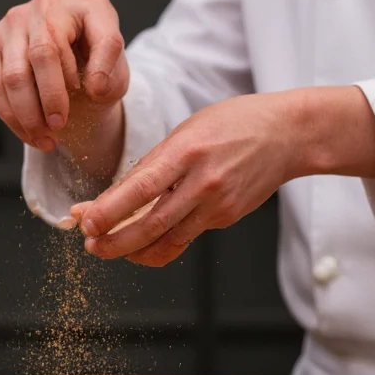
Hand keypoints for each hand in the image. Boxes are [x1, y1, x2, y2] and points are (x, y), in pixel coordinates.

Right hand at [0, 0, 128, 154]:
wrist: (70, 74)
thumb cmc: (93, 72)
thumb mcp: (115, 77)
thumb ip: (110, 78)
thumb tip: (93, 87)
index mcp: (90, 7)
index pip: (100, 36)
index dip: (101, 68)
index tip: (98, 94)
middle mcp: (48, 5)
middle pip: (43, 54)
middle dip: (51, 98)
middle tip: (60, 125)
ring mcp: (15, 21)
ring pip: (14, 75)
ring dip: (29, 116)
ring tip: (46, 138)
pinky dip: (11, 117)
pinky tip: (29, 133)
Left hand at [73, 92, 306, 266]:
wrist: (287, 135)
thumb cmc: (234, 124)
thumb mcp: (188, 129)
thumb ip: (156, 162)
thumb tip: (119, 193)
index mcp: (187, 151)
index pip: (140, 188)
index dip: (110, 210)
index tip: (86, 223)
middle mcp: (202, 181)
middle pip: (151, 224)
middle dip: (115, 241)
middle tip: (92, 247)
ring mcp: (217, 204)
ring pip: (168, 240)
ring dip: (134, 250)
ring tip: (111, 249)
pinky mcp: (227, 217)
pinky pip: (186, 236)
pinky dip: (161, 244)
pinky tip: (144, 244)